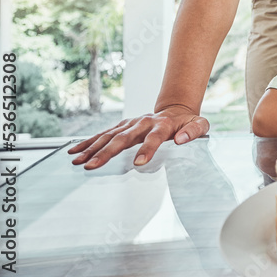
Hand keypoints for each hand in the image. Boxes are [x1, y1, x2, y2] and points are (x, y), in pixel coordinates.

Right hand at [68, 105, 208, 169]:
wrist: (176, 110)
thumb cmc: (188, 123)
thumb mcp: (201, 124)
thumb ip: (195, 131)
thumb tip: (182, 139)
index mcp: (163, 125)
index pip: (154, 138)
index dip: (147, 149)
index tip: (139, 163)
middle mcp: (143, 122)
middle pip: (124, 138)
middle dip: (107, 152)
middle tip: (92, 166)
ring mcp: (131, 123)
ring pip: (109, 136)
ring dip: (92, 148)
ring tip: (77, 161)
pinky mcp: (122, 126)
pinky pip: (103, 134)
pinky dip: (89, 142)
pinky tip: (75, 150)